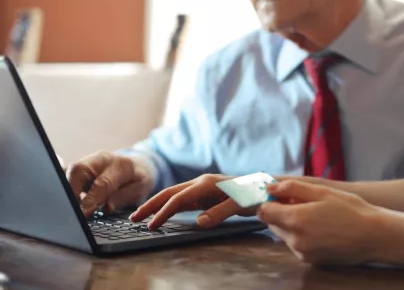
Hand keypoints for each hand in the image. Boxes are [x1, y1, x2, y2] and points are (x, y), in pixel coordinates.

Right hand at [66, 151, 154, 216]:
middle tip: (69, 212)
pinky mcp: (79, 167)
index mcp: (120, 165)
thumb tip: (105, 207)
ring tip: (65, 209)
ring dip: (64, 191)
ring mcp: (88, 161)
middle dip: (70, 192)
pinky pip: (66, 175)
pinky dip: (63, 188)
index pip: (102, 183)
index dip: (91, 200)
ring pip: (69, 172)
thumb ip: (123, 197)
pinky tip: (63, 201)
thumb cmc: (138, 179)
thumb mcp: (140, 189)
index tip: (83, 214)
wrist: (138, 164)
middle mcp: (101, 159)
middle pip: (78, 170)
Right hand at [129, 174, 255, 229]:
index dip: (163, 212)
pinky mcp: (205, 193)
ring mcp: (202, 187)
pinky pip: (182, 199)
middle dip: (150, 205)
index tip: (151, 226)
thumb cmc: (254, 194)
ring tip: (141, 217)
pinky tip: (163, 213)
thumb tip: (198, 223)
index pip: (178, 199)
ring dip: (157, 205)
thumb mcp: (240, 204)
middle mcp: (201, 183)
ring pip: (174, 195)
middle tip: (133, 219)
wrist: (265, 187)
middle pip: (169, 193)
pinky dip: (169, 206)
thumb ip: (220, 212)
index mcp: (206, 184)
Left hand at [258, 180, 385, 264]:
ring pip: (284, 235)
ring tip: (315, 215)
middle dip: (281, 212)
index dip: (270, 200)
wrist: (373, 236)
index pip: (264, 211)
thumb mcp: (322, 191)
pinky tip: (320, 228)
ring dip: (291, 224)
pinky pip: (296, 244)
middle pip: (273, 223)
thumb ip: (292, 188)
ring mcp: (302, 253)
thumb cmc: (351, 210)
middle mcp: (295, 240)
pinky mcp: (310, 260)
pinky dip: (301, 235)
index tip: (281, 194)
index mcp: (295, 220)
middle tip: (302, 202)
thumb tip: (270, 188)